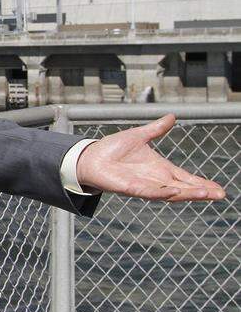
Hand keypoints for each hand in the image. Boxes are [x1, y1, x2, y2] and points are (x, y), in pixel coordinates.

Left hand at [76, 114, 226, 201]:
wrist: (91, 157)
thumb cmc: (113, 148)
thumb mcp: (139, 136)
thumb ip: (156, 129)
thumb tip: (171, 117)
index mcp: (160, 168)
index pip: (186, 178)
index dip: (202, 183)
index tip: (219, 189)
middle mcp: (155, 179)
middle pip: (184, 188)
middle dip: (202, 192)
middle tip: (221, 195)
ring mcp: (144, 185)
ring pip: (171, 193)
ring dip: (188, 193)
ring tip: (206, 194)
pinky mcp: (131, 188)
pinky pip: (149, 192)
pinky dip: (162, 192)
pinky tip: (174, 192)